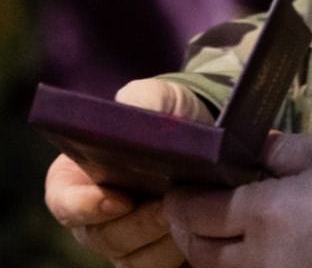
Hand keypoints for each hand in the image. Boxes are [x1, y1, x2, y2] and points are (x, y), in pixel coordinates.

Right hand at [44, 78, 213, 266]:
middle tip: (170, 203)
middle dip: (140, 223)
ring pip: (135, 261)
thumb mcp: (159, 98)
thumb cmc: (169, 116)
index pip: (63, 202)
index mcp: (77, 178)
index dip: (85, 206)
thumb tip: (133, 114)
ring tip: (191, 210)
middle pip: (103, 238)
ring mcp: (123, 244)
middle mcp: (93, 219)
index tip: (119, 200)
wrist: (208, 140)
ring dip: (164, 239)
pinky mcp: (155, 259)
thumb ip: (142, 100)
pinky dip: (182, 253)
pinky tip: (201, 227)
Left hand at [164, 130, 311, 267]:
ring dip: (212, 255)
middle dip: (187, 231)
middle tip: (188, 211)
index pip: (201, 213)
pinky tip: (250, 249)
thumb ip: (283, 151)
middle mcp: (262, 258)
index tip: (176, 188)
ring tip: (216, 232)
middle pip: (202, 254)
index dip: (180, 201)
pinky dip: (243, 266)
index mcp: (267, 213)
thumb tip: (252, 146)